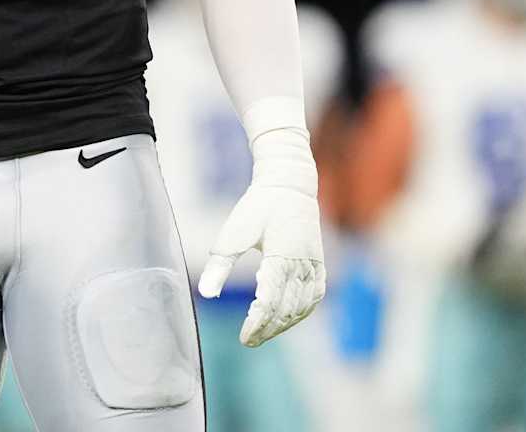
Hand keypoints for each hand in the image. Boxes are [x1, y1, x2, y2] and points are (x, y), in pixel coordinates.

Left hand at [199, 127, 325, 346]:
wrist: (288, 184)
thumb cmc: (257, 207)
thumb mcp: (233, 234)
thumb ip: (219, 265)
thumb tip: (205, 293)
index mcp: (281, 258)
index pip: (270, 303)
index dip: (257, 324)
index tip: (244, 337)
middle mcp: (302, 266)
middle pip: (286, 309)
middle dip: (268, 328)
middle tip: (249, 340)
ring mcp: (314, 266)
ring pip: (302, 307)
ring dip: (284, 324)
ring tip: (264, 333)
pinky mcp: (319, 264)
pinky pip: (314, 297)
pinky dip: (301, 311)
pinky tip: (287, 318)